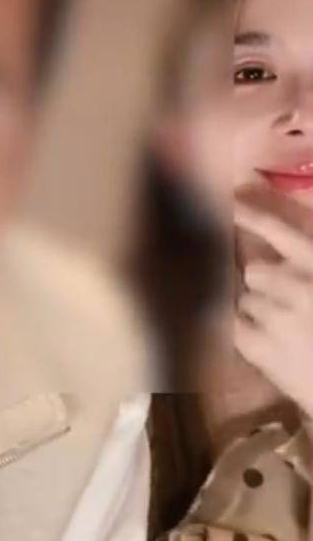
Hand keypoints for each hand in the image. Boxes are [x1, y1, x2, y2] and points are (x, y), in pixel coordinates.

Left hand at [234, 190, 312, 422]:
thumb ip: (309, 261)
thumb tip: (273, 262)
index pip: (281, 228)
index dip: (255, 212)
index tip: (234, 195)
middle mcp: (294, 282)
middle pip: (255, 271)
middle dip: (267, 284)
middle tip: (288, 304)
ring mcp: (272, 315)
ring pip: (245, 299)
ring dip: (259, 310)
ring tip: (286, 330)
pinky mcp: (256, 346)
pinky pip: (235, 325)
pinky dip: (246, 331)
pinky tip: (269, 342)